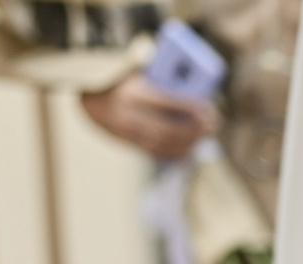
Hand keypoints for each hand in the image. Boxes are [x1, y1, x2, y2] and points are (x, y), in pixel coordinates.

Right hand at [79, 73, 219, 160]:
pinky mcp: (127, 142)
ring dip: (188, 143)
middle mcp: (128, 114)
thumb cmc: (121, 81)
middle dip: (194, 130)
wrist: (89, 98)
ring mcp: (126, 131)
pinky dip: (175, 151)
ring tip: (204, 136)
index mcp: (132, 93)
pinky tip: (189, 147)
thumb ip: (161, 78)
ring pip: (163, 144)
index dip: (191, 108)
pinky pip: (155, 152)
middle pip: (168, 129)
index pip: (167, 103)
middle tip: (212, 125)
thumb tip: (195, 84)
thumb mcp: (138, 72)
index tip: (208, 109)